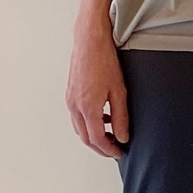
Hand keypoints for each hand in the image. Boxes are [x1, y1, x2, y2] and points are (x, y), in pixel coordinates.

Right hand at [66, 13, 129, 157]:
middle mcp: (75, 106)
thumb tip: (122, 136)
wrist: (90, 40)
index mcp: (88, 107)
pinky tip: (103, 118)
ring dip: (94, 136)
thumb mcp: (119, 91)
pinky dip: (89, 123)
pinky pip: (77, 117)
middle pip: (85, 138)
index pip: (97, 139)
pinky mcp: (70, 94)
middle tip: (115, 148)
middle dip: (100, 147)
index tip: (119, 152)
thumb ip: (120, 117)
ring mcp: (70, 100)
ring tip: (111, 135)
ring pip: (80, 128)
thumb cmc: (104, 60)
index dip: (109, 150)